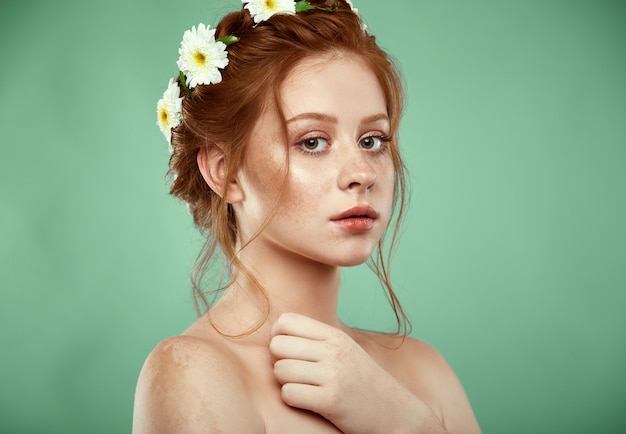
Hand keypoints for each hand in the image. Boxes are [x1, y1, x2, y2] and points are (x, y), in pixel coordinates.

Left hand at [269, 313, 444, 433]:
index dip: (278, 338)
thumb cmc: (364, 383)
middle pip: (277, 345)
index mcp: (334, 336)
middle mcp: (333, 351)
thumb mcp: (345, 351)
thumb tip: (278, 331)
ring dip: (286, 383)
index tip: (289, 354)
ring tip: (304, 389)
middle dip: (278, 362)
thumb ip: (316, 340)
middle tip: (295, 374)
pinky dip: (293, 400)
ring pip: (279, 370)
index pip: (285, 322)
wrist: (397, 413)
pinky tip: (310, 402)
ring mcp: (333, 374)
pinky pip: (289, 394)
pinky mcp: (331, 400)